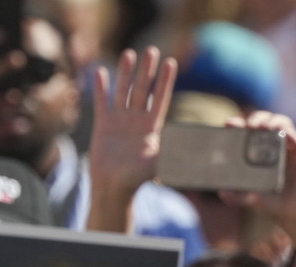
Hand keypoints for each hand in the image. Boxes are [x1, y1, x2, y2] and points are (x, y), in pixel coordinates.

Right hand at [89, 46, 176, 192]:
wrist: (114, 187)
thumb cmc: (137, 178)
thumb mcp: (159, 164)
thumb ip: (172, 153)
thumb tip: (194, 151)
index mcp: (152, 127)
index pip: (161, 99)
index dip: (165, 82)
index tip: (171, 63)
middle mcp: (137, 120)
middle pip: (143, 90)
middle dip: (147, 71)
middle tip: (151, 50)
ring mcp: (120, 121)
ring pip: (123, 92)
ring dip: (126, 73)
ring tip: (129, 53)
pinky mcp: (104, 125)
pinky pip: (103, 102)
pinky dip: (102, 88)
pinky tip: (101, 72)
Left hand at [219, 112, 295, 228]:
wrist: (292, 213)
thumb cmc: (269, 203)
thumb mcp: (249, 200)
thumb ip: (236, 197)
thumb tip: (221, 192)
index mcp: (256, 152)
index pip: (247, 130)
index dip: (239, 124)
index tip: (230, 124)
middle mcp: (272, 146)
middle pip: (265, 121)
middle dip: (257, 118)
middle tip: (250, 126)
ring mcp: (288, 148)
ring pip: (282, 123)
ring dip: (274, 121)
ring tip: (265, 127)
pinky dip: (291, 134)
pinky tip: (283, 133)